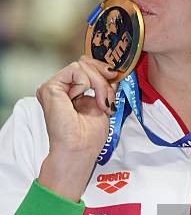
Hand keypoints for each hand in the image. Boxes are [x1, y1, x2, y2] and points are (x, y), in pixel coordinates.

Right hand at [36, 56, 117, 200]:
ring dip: (99, 84)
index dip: (102, 69)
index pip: (85, 67)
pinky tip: (88, 101)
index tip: (115, 77)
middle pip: (84, 63)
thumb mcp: (102, 104)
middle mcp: (59, 88)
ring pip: (82, 66)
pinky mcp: (50, 88)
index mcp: (70, 91)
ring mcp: (53, 87)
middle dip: (103, 77)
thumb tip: (112, 71)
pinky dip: (89, 84)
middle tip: (109, 98)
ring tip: (101, 104)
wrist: (79, 151)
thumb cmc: (89, 137)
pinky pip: (76, 70)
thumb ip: (103, 86)